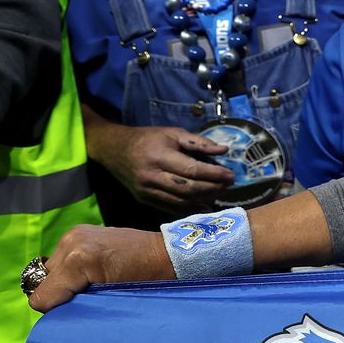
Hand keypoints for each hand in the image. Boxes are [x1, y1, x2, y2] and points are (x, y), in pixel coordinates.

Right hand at [27, 225, 172, 312]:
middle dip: (62, 293)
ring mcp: (75, 234)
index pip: (42, 297)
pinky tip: (94, 271)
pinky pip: (62, 257)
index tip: (78, 311)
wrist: (167, 255)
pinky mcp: (79, 231)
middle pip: (43, 282)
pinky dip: (72, 268)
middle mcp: (72, 243)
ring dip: (66, 280)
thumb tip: (55, 316)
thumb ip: (79, 306)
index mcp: (78, 261)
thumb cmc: (147, 282)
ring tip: (93, 283)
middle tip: (88, 297)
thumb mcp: (110, 299)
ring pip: (51, 270)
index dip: (57, 310)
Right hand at [92, 123, 234, 210]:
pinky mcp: (145, 199)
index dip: (214, 175)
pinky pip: (171, 208)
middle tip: (228, 186)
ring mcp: (146, 191)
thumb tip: (224, 150)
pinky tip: (205, 206)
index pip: (192, 170)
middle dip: (213, 189)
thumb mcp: (172, 133)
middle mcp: (151, 176)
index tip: (231, 175)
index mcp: (159, 156)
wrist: (112, 149)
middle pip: (189, 189)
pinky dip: (190, 209)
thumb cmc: (147, 139)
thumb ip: (198, 142)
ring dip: (204, 200)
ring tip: (220, 194)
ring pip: (181, 202)